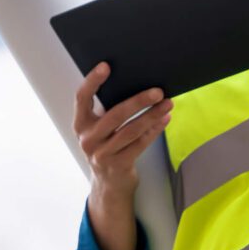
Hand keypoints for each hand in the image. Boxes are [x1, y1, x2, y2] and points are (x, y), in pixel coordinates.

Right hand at [73, 62, 172, 199]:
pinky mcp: (118, 165)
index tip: (106, 66)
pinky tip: (164, 119)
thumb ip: (108, 109)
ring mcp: (102, 154)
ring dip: (152, 115)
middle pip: (115, 114)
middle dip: (139, 101)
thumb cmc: (108, 145)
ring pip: (131, 130)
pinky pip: (140, 144)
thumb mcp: (101, 128)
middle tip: (157, 91)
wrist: (109, 183)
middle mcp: (87, 138)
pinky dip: (154, 130)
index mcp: (81, 123)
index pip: (82, 98)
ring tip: (167, 103)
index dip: (92, 81)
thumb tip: (136, 81)